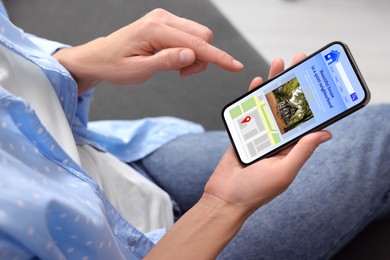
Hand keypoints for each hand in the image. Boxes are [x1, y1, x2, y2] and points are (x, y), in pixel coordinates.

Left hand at [53, 9, 243, 93]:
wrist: (101, 57)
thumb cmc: (115, 65)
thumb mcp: (139, 71)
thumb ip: (166, 62)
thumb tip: (192, 55)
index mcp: (155, 30)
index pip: (196, 43)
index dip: (218, 57)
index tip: (235, 65)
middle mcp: (162, 19)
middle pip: (203, 35)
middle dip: (202, 58)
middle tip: (182, 73)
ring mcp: (164, 19)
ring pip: (198, 36)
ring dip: (195, 55)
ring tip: (175, 67)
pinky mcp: (165, 23)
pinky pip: (189, 35)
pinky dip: (188, 50)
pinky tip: (172, 58)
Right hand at [203, 53, 331, 214]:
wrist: (225, 197)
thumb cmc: (255, 191)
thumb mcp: (284, 172)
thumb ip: (301, 151)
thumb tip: (325, 133)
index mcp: (291, 148)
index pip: (306, 120)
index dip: (312, 99)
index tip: (316, 80)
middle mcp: (278, 138)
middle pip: (288, 106)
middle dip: (293, 84)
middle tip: (299, 61)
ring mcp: (260, 133)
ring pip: (269, 104)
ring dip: (274, 84)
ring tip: (279, 64)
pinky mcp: (244, 132)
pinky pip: (250, 110)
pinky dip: (253, 96)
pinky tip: (257, 82)